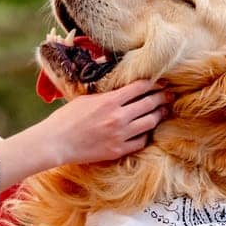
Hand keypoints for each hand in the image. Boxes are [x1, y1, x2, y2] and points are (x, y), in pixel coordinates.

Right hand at [0, 78, 170, 185]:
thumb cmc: (66, 118)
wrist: (56, 142)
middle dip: (162, 97)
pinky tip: (147, 130)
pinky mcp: (118, 150)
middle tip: (169, 95)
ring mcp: (120, 135)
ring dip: (159, 115)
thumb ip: (105, 91)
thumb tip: (113, 75)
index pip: (140, 87)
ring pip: (150, 122)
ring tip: (163, 111)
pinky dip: (147, 134)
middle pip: (149, 103)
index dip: (154, 83)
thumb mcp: (85, 97)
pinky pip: (141, 141)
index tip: (160, 82)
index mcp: (110, 100)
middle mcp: (118, 117)